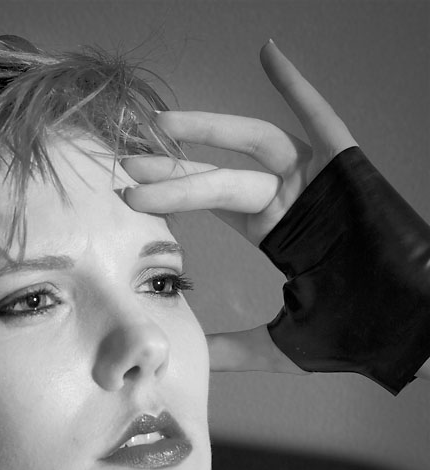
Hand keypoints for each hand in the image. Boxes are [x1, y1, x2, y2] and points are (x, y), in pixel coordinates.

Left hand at [122, 40, 356, 372]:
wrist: (412, 327)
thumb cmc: (357, 333)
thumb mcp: (279, 344)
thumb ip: (232, 347)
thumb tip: (190, 354)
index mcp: (275, 232)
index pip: (213, 204)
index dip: (174, 197)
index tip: (133, 194)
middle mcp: (290, 200)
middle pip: (220, 175)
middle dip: (173, 170)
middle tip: (128, 165)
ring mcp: (317, 181)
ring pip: (254, 145)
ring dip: (209, 130)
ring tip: (161, 124)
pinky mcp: (347, 168)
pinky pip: (322, 118)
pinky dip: (298, 86)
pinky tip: (268, 54)